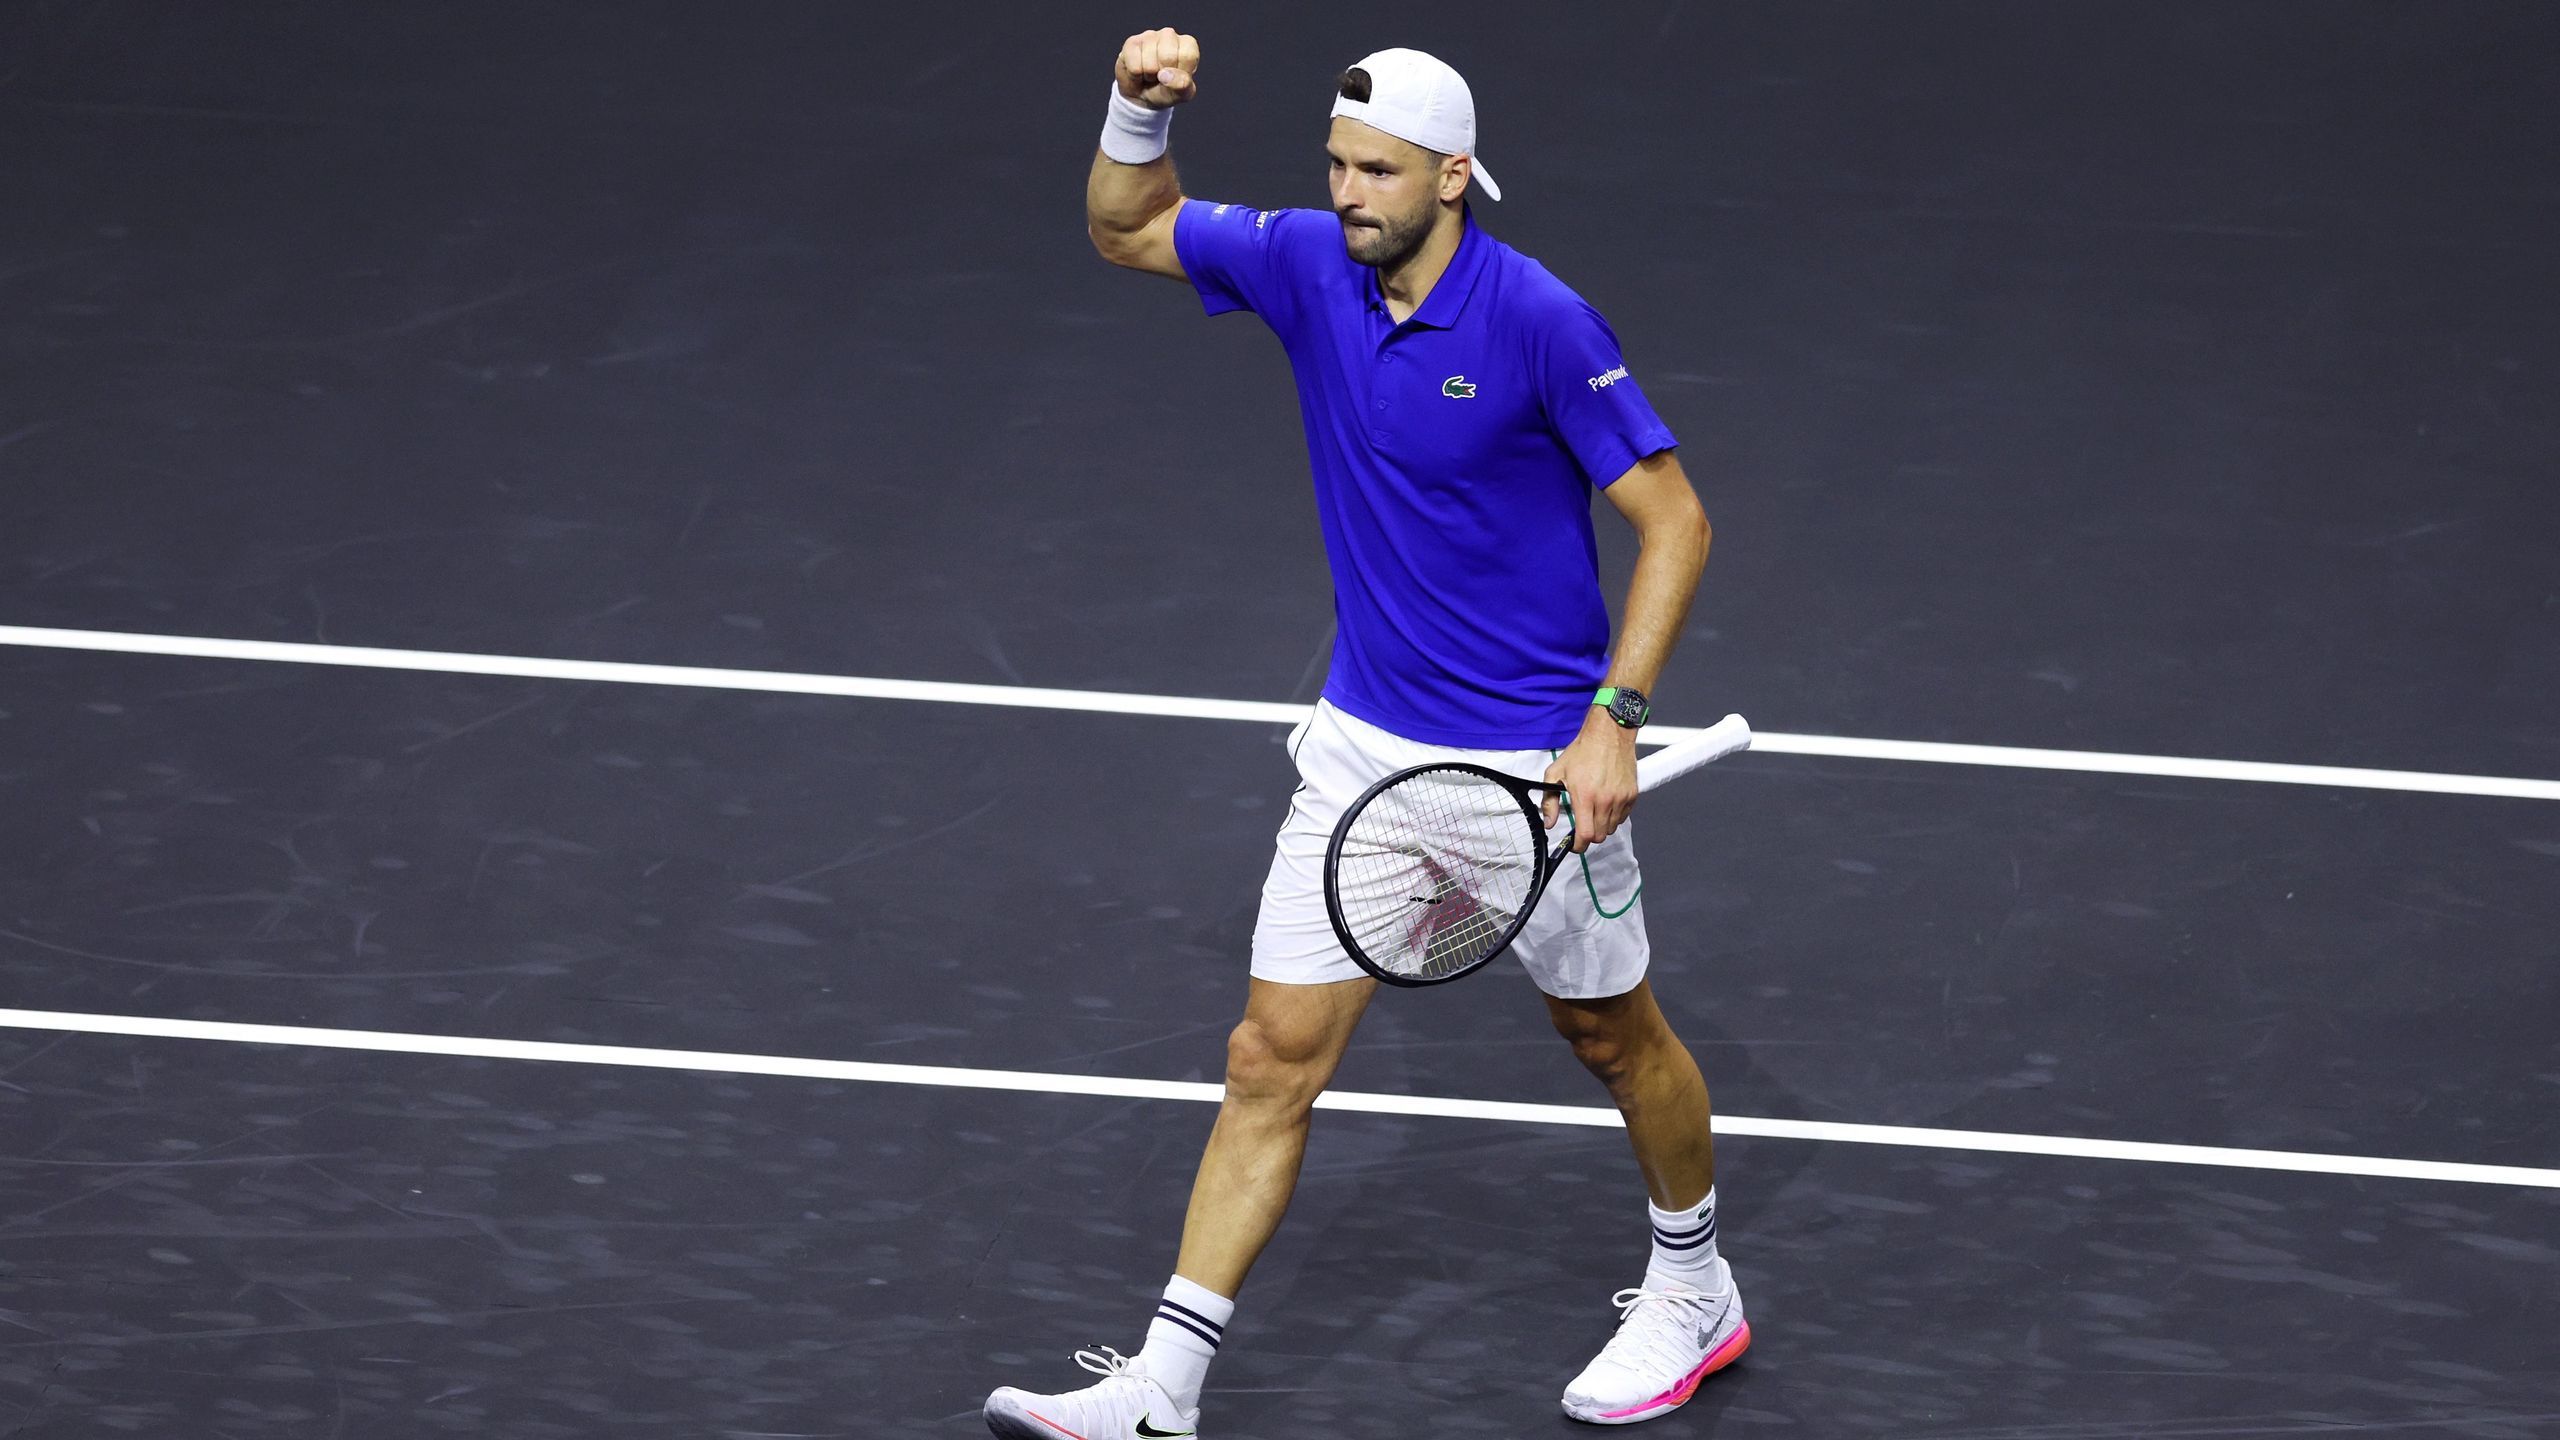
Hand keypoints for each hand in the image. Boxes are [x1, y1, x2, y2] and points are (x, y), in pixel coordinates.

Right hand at [1115, 27, 1200, 108]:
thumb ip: (1183, 85)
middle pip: (1167, 57)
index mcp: (1187, 45)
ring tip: (1149, 74)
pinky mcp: (1132, 42)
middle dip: (1162, 75)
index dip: (1179, 74)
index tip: (1176, 77)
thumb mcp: (1181, 94)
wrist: (1141, 95)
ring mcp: (1149, 36)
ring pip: (1149, 63)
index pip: (1188, 56)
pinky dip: (1135, 76)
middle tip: (1160, 76)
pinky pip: (1134, 66)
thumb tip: (1167, 75)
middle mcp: (1169, 35)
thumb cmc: (1166, 90)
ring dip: (1148, 76)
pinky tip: (1138, 71)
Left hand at [1541, 711, 1638, 854]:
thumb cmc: (1583, 751)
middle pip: (1600, 836)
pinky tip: (1605, 803)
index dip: (1579, 845)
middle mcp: (1605, 800)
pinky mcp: (1632, 795)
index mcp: (1585, 797)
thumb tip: (1548, 822)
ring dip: (1602, 825)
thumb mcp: (1556, 773)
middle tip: (1582, 826)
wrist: (1609, 734)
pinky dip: (1614, 816)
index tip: (1575, 845)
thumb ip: (1549, 801)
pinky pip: (1623, 817)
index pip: (1586, 835)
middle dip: (1589, 835)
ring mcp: (1621, 798)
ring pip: (1612, 828)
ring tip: (1594, 811)